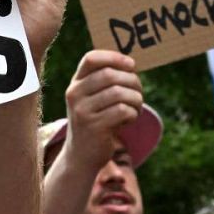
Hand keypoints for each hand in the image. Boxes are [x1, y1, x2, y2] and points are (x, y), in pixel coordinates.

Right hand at [61, 50, 141, 166]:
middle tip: (139, 93)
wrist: (81, 156)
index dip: (114, 57)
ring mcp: (82, 111)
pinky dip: (133, 114)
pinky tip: (129, 119)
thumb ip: (106, 82)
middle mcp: (74, 95)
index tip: (132, 65)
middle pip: (109, 75)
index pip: (91, 58)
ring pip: (119, 93)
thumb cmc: (95, 122)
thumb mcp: (93, 99)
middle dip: (132, 81)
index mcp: (75, 83)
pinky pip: (122, 111)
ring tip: (136, 109)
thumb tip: (130, 64)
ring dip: (136, 99)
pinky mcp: (93, 127)